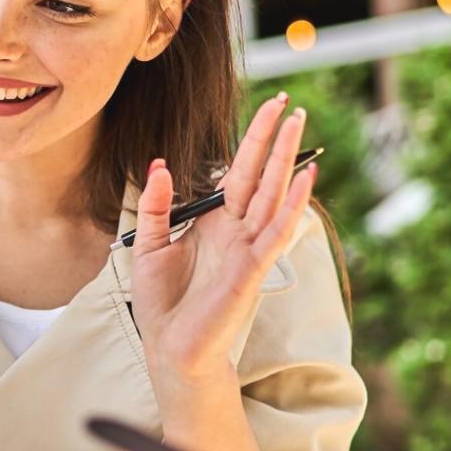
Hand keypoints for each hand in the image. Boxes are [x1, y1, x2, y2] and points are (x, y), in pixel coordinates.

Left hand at [128, 92, 316, 381]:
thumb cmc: (164, 303)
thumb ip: (156, 205)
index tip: (267, 109)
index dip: (251, 141)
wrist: (170, 347)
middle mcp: (238, 231)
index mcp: (215, 223)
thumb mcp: (148, 244)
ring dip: (287, 160)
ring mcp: (248, 248)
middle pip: (261, 175)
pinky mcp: (251, 269)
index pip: (238, 172)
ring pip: (272, 195)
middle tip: (292, 102)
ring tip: (300, 124)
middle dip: (275, 139)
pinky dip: (290, 205)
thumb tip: (159, 165)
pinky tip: (303, 178)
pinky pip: (274, 231)